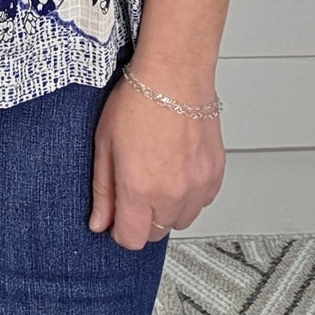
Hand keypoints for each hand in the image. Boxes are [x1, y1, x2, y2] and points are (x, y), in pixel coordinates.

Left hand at [88, 70, 225, 247]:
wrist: (175, 75)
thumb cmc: (138, 99)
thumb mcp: (104, 143)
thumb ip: (103, 190)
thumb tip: (100, 222)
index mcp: (139, 188)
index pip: (131, 239)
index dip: (120, 231)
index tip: (116, 218)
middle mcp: (171, 194)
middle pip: (156, 234)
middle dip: (142, 219)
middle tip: (135, 187)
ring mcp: (197, 187)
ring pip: (180, 220)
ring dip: (167, 209)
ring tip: (157, 174)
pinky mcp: (215, 176)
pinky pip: (201, 202)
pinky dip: (188, 194)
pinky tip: (176, 168)